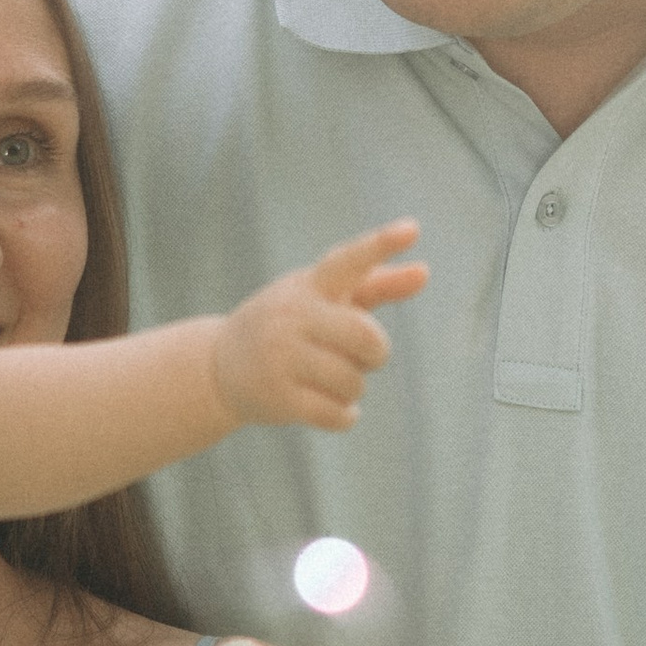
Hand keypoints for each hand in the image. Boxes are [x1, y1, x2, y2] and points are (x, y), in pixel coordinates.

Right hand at [210, 222, 426, 434]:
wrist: (221, 365)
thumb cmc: (290, 326)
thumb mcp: (325, 300)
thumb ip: (376, 286)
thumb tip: (425, 272)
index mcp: (309, 286)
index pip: (349, 261)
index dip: (381, 245)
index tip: (413, 229)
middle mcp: (292, 316)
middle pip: (366, 337)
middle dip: (376, 354)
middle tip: (366, 357)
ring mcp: (281, 356)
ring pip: (353, 382)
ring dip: (354, 389)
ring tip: (332, 381)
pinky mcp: (279, 398)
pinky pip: (338, 415)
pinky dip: (344, 416)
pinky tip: (333, 409)